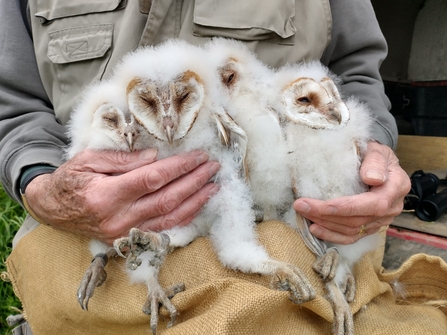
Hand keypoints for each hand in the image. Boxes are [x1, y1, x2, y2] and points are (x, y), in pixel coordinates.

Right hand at [24, 149, 219, 243]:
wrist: (52, 209)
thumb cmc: (70, 180)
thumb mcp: (89, 160)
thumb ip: (124, 160)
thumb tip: (156, 157)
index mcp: (107, 195)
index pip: (153, 179)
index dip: (179, 167)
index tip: (198, 156)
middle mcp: (119, 218)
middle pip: (167, 199)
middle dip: (194, 181)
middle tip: (212, 167)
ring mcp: (125, 232)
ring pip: (170, 217)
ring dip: (195, 201)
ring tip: (213, 186)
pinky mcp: (129, 239)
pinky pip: (163, 229)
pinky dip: (183, 217)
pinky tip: (197, 205)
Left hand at [293, 141, 410, 243]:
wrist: (377, 163)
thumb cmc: (374, 155)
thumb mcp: (377, 150)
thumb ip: (375, 162)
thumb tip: (372, 178)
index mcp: (396, 187)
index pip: (373, 204)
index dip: (347, 208)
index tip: (323, 206)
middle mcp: (391, 208)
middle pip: (358, 219)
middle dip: (327, 215)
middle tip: (302, 206)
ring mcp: (381, 220)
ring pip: (352, 230)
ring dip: (325, 224)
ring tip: (304, 214)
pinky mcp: (370, 226)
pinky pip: (351, 236)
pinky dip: (332, 235)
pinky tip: (315, 229)